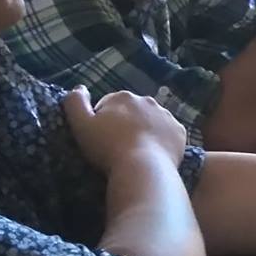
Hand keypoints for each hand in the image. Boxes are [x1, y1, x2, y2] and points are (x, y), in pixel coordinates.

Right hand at [63, 87, 186, 171]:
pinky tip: (153, 155)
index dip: (101, 123)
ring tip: (136, 153)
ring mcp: (166, 116)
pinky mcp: (180, 132)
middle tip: (117, 147)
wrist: (143, 167)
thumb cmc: (108, 147)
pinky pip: (168, 134)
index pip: (108, 106)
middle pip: (131, 113)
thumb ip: (75, 102)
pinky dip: (161, 142)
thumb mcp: (81, 125)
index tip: (100, 139)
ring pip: (151, 122)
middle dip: (124, 125)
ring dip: (144, 132)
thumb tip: (79, 88)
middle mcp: (147, 101)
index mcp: (123, 97)